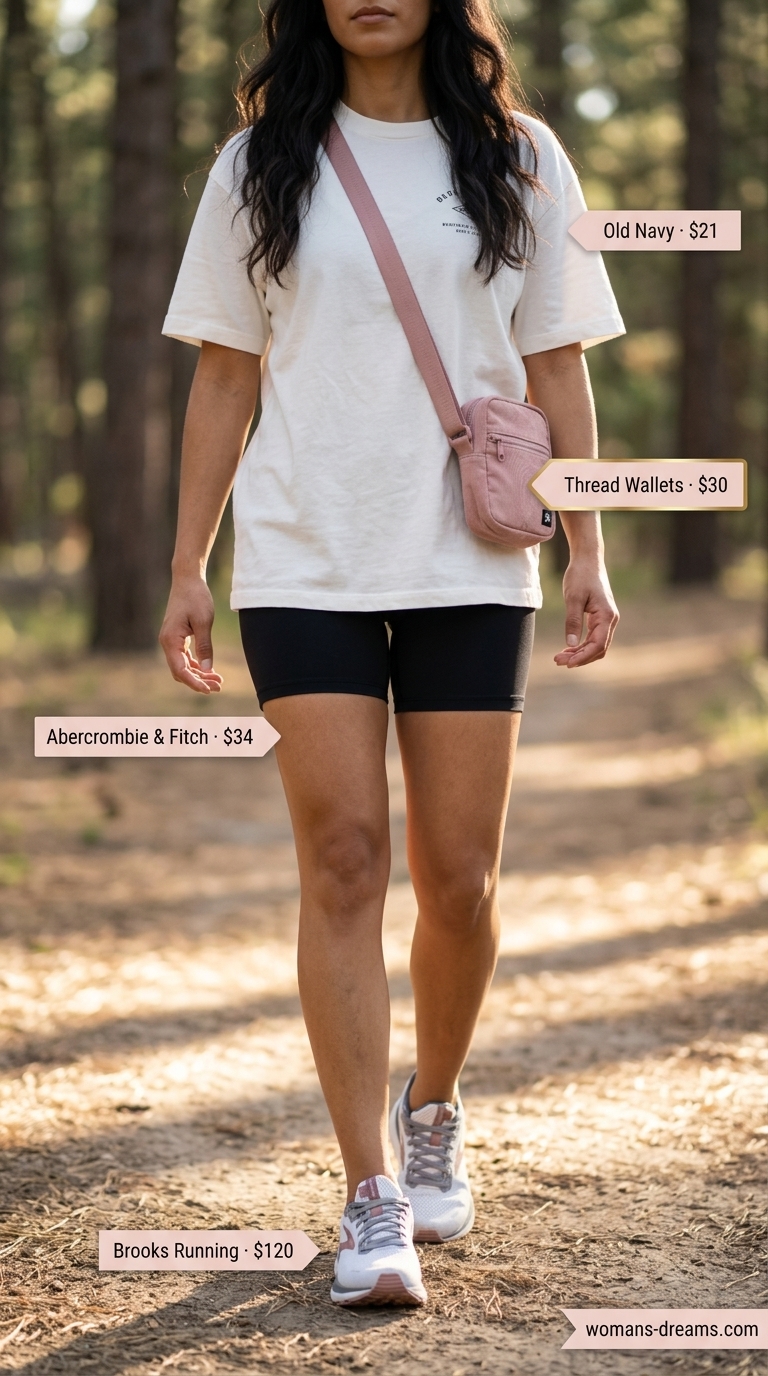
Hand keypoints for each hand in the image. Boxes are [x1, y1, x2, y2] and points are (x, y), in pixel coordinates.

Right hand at [159, 575, 223, 693]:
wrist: (187, 580)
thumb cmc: (196, 597)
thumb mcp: (203, 622)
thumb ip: (205, 647)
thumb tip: (208, 669)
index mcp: (170, 640)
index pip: (180, 670)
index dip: (194, 682)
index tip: (209, 690)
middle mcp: (167, 643)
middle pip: (181, 671)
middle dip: (199, 681)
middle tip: (219, 686)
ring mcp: (171, 641)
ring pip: (183, 666)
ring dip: (199, 674)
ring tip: (218, 680)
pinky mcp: (178, 638)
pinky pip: (185, 658)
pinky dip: (196, 665)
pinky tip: (210, 670)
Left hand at [554, 556, 618, 667]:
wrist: (588, 560)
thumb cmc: (580, 575)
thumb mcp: (573, 598)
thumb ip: (573, 621)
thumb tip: (570, 644)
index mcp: (607, 616)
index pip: (598, 645)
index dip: (583, 657)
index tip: (566, 663)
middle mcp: (611, 620)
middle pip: (598, 649)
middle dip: (579, 658)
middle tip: (557, 661)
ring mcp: (607, 620)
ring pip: (595, 645)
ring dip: (579, 653)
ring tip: (559, 657)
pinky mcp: (600, 618)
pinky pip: (593, 638)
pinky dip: (581, 645)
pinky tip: (567, 649)